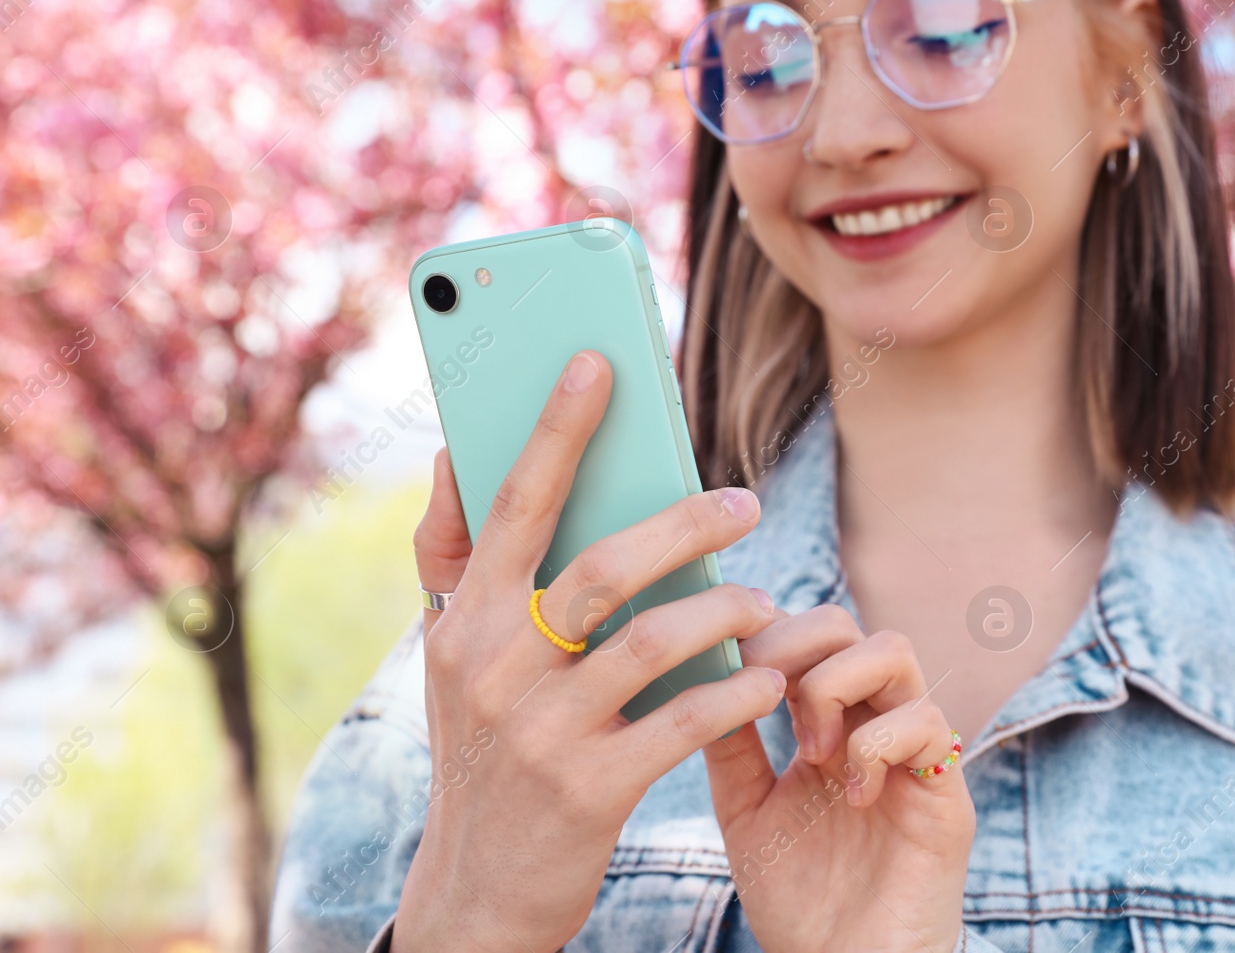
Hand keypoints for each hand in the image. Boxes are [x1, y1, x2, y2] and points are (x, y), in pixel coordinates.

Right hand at [395, 350, 787, 952]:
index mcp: (463, 622)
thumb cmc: (482, 749)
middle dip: (684, 522)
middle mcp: (494, 667)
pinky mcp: (590, 789)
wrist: (478, 888)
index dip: (554, 431)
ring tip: (759, 599)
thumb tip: (453, 451)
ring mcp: (541, 732)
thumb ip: (454, 559)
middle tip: (746, 502)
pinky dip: (734, 694)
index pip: (513, 506)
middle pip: (601, 567)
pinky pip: (682, 723)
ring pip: (650, 640)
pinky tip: (767, 677)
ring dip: (721, 610)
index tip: (597, 362)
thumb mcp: (450, 658)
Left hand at [705, 605, 975, 952]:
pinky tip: (854, 796)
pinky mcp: (945, 792)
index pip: (803, 635)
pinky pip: (926, 722)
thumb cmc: (800, 900)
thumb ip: (731, 748)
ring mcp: (912, 752)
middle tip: (766, 702)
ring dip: (835, 686)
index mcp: (827, 724)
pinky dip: (877, 745)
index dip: (763, 635)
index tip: (726, 672)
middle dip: (793, 646)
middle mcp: (871, 724)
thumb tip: (700, 674)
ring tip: (812, 750)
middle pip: (845, 623)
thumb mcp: (747, 812)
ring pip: (892, 650)